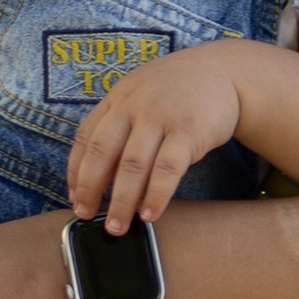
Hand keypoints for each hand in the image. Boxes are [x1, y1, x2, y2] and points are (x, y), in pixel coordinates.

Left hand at [68, 48, 244, 231]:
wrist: (223, 71)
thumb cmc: (177, 91)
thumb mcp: (141, 95)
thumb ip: (120, 125)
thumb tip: (101, 175)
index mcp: (117, 98)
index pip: (86, 137)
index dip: (76, 170)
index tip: (74, 197)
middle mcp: (134, 106)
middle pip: (103, 152)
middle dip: (91, 188)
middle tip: (85, 216)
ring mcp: (161, 118)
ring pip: (132, 165)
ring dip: (121, 201)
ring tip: (116, 227)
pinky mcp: (188, 131)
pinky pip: (167, 170)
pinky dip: (155, 196)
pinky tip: (149, 214)